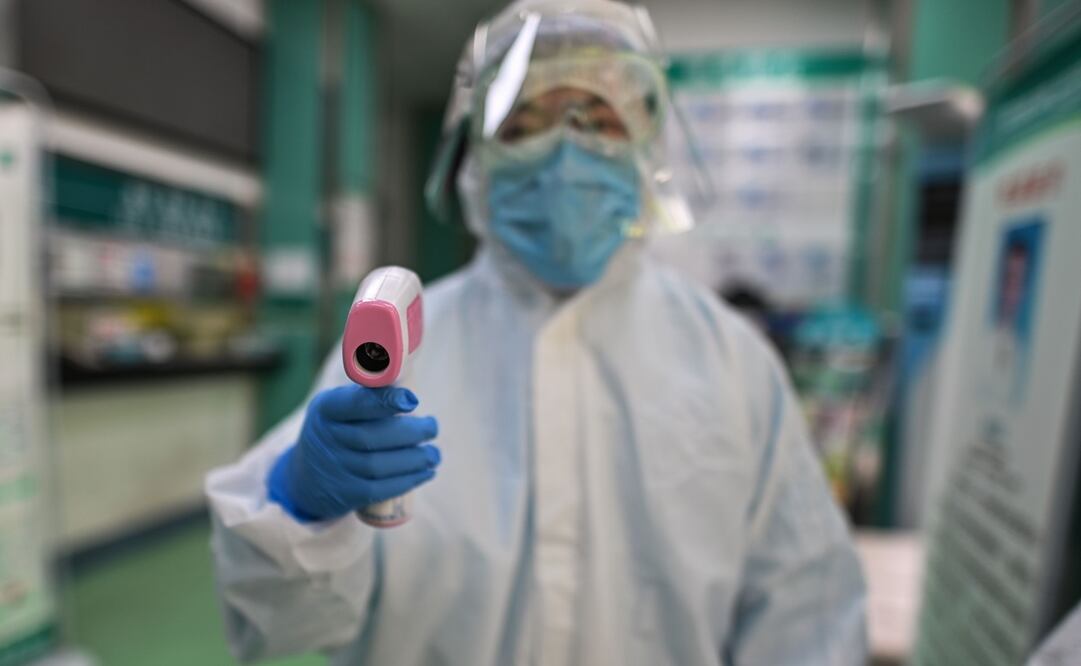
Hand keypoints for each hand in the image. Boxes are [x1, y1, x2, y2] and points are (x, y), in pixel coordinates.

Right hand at [267, 385, 439, 521]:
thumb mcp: (340, 406)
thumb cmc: (338, 429)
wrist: (307, 477)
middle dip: (411, 432)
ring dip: (415, 459)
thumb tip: (410, 383)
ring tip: (434, 454)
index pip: (355, 403)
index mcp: (327, 409)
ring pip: (379, 465)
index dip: (385, 402)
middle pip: (372, 437)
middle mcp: (326, 438)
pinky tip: (426, 472)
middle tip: (433, 427)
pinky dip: (408, 480)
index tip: (413, 400)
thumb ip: (370, 394)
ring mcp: (335, 468)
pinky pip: (380, 488)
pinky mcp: (346, 494)